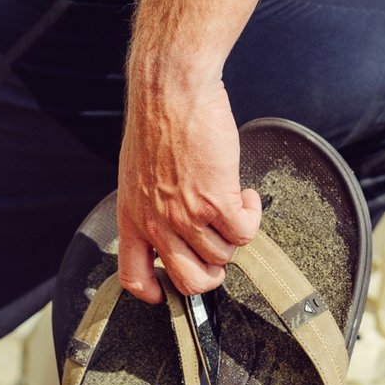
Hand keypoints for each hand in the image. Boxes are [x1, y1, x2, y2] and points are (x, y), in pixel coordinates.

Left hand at [116, 79, 261, 302]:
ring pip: (223, 256)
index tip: (167, 292)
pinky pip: (244, 233)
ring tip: (232, 203)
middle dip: (212, 274)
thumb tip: (175, 225)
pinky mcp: (216, 201)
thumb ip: (151, 205)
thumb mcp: (138, 174)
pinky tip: (245, 194)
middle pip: (190, 281)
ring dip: (234, 234)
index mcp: (132, 218)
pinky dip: (252, 217)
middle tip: (220, 248)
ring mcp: (187, 216)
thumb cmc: (157, 123)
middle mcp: (157, 224)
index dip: (153, 293)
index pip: (134, 277)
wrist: (171, 91)